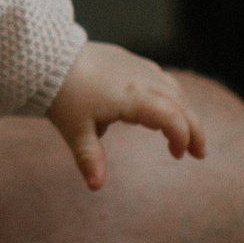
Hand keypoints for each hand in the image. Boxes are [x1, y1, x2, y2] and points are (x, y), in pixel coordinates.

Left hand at [45, 41, 205, 189]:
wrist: (45, 55)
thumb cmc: (60, 91)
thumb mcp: (73, 128)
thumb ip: (89, 157)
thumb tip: (96, 186)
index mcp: (132, 97)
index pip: (171, 117)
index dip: (181, 137)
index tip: (179, 156)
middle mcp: (140, 79)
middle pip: (180, 103)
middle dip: (194, 128)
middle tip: (199, 153)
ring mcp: (135, 66)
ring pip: (172, 88)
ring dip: (183, 110)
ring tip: (185, 133)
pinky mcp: (127, 59)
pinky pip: (159, 76)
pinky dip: (170, 93)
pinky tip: (165, 104)